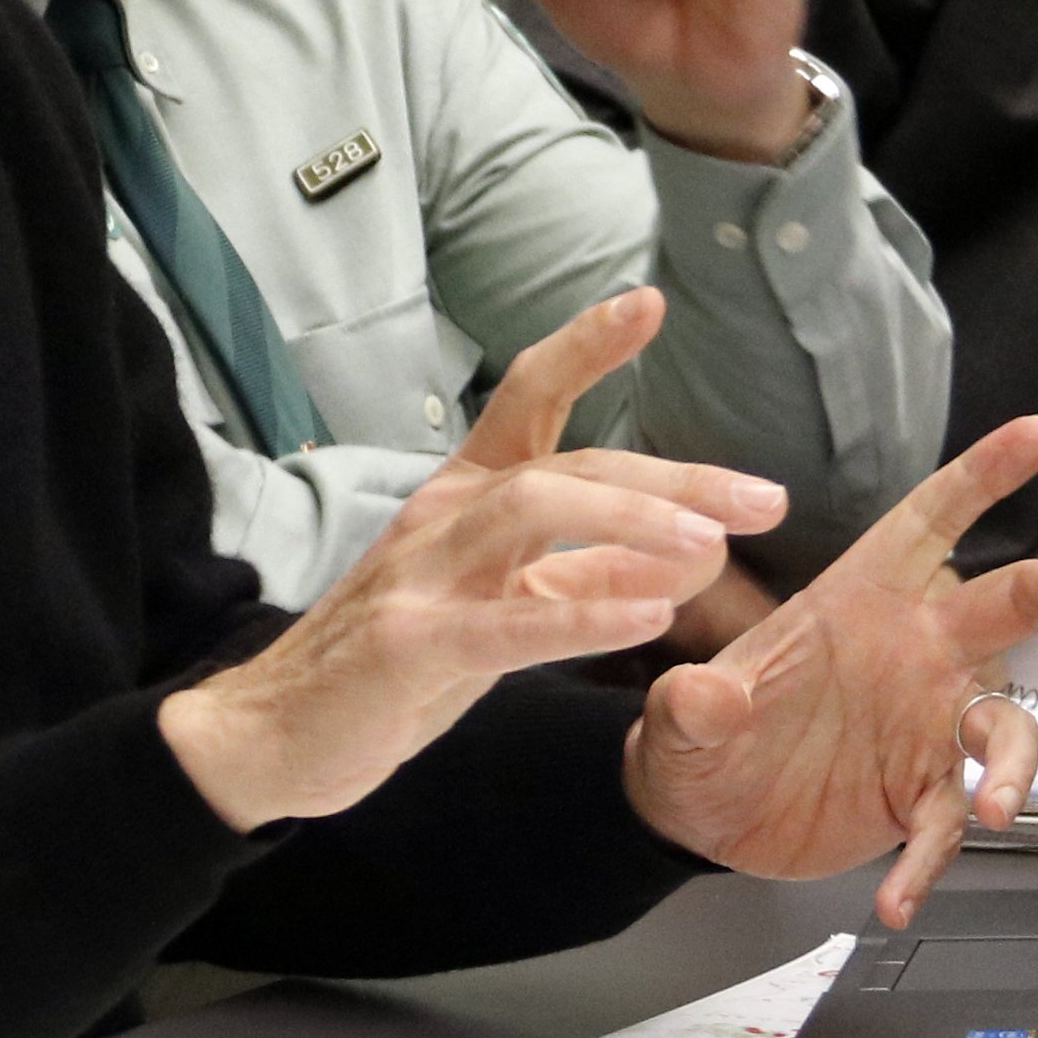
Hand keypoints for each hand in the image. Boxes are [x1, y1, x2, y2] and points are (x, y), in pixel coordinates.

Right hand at [160, 289, 782, 831]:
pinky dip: (584, 617)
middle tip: (765, 499)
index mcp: (462, 497)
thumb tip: (685, 556)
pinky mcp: (409, 644)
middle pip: (565, 463)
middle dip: (673, 475)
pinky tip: (651, 616)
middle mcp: (442, 517)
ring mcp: (420, 575)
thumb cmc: (394, 667)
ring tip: (714, 543)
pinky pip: (506, 623)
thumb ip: (586, 578)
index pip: (527, 399)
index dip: (585, 347)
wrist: (272, 733)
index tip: (650, 305)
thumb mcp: (502, 610)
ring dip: (633, 520)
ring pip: (534, 511)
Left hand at [622, 416, 1037, 927]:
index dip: (981, 475)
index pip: (929, 521)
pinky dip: (929, 863)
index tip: (1036, 433)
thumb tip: (703, 696)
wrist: (699, 812)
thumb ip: (694, 704)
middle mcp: (911, 652)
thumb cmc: (699, 735)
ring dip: (1014, 767)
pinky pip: (948, 823)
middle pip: (1005, 608)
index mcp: (858, 599)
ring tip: (999, 809)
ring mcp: (924, 724)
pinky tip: (898, 895)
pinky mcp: (918, 793)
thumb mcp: (680, 716)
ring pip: (1005, 730)